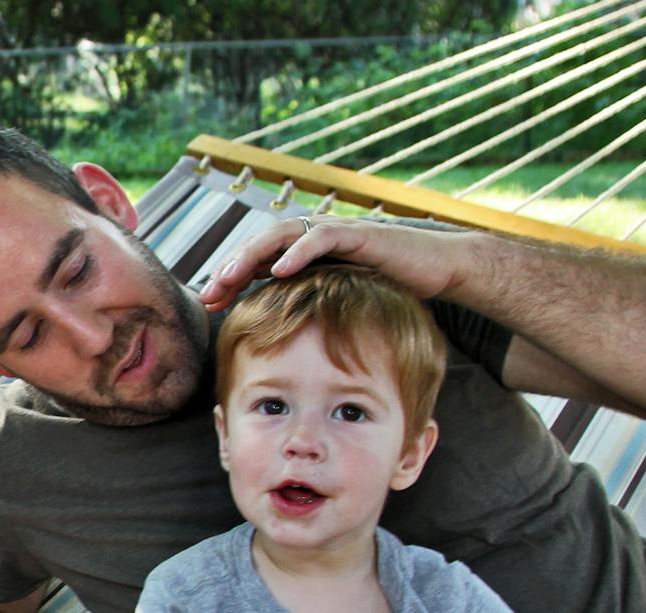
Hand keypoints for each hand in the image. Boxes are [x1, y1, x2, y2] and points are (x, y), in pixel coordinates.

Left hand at [197, 217, 473, 311]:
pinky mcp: (358, 234)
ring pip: (282, 234)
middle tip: (209, 293)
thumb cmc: (388, 290)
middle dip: (231, 268)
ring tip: (230, 276)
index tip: (209, 304)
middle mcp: (314, 239)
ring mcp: (335, 232)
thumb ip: (311, 314)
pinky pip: (321, 237)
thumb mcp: (340, 306)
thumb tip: (281, 347)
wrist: (436, 270)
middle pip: (261, 246)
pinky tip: (279, 269)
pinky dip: (298, 250)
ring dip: (252, 254)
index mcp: (306, 256)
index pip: (257, 262)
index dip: (231, 279)